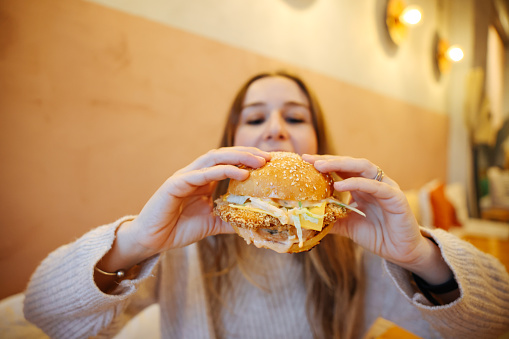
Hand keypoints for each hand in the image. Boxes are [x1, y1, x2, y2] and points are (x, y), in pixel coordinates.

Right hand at [106, 147, 270, 269]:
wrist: (152, 240)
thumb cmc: (179, 229)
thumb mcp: (213, 223)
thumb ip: (231, 219)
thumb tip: (255, 222)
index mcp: (203, 180)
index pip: (229, 162)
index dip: (249, 159)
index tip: (270, 162)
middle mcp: (195, 174)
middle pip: (224, 155)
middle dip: (247, 154)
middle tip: (269, 157)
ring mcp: (184, 176)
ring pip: (214, 159)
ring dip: (238, 157)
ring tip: (259, 162)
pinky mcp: (175, 184)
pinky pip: (201, 174)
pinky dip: (222, 171)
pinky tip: (240, 173)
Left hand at [302, 154, 451, 284]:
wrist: (401, 252)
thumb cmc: (377, 236)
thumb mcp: (347, 226)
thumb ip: (330, 219)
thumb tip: (307, 218)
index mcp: (361, 187)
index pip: (341, 170)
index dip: (324, 164)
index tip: (304, 161)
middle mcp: (374, 183)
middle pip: (350, 164)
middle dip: (329, 160)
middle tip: (309, 159)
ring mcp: (386, 187)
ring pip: (363, 168)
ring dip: (341, 165)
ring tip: (321, 166)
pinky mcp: (396, 198)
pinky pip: (376, 186)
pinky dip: (358, 183)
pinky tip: (340, 185)